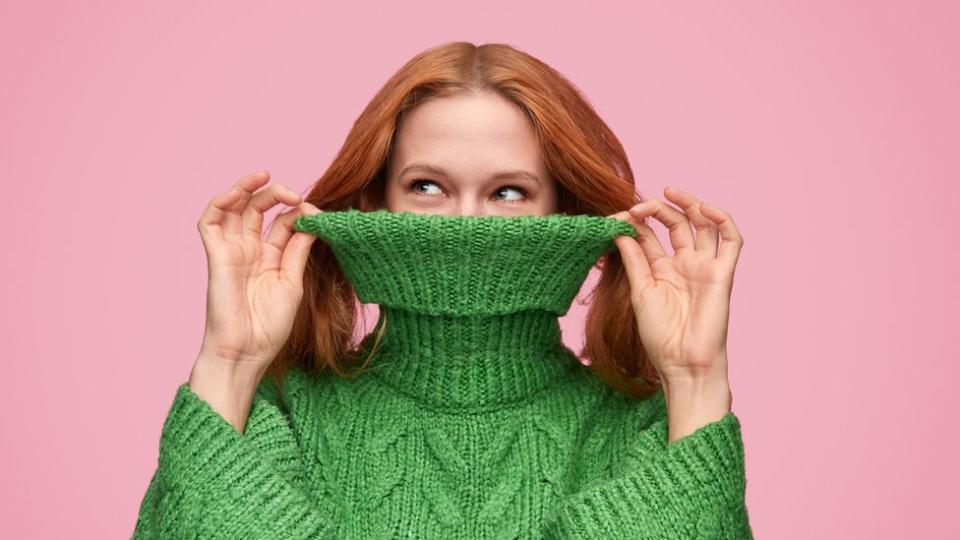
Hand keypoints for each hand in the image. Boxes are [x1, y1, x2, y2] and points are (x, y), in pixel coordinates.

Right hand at [190, 170, 321, 430]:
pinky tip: (237, 194)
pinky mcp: (216, 256)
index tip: (317, 212)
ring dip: (246, 188)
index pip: (283, 222)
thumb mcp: (292, 282)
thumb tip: (312, 220)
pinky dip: (220, 203)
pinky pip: (209, 222)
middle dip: (275, 194)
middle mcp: (249, 250)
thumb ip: (298, 250)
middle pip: (258, 209)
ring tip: (264, 177)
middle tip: (293, 193)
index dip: (299, 212)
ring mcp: (232, 251)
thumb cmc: (269, 327)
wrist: (247, 352)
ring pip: (233, 208)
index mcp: (270, 258)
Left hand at [607, 186, 743, 386]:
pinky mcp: (723, 273)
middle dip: (659, 209)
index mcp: (662, 269)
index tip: (615, 216)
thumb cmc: (660, 335)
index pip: (649, 234)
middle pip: (676, 223)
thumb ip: (634, 259)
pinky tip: (704, 209)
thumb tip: (619, 228)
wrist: (682, 363)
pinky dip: (723, 220)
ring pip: (703, 224)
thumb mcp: (640, 290)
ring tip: (669, 194)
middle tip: (639, 206)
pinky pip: (731, 240)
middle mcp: (685, 264)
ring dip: (689, 204)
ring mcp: (704, 266)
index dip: (634, 222)